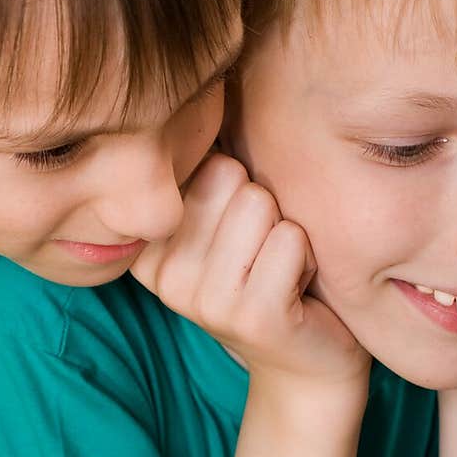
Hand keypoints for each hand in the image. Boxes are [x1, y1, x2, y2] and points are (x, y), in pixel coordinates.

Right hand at [131, 153, 369, 389]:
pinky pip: (291, 239)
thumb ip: (206, 171)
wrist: (306, 364)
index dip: (233, 184)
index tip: (232, 233)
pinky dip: (308, 257)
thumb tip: (203, 92)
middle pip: (228, 176)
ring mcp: (206, 301)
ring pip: (260, 204)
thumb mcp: (225, 219)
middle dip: (262, 206)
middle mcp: (165, 275)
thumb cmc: (270, 276)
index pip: (195, 162)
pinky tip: (297, 290)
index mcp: (148, 246)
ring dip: (287, 232)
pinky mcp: (252, 316)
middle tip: (263, 255)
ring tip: (280, 270)